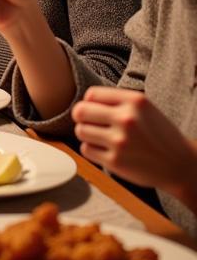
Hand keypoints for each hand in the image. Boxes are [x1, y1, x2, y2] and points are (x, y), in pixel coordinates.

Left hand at [72, 87, 196, 194]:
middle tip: (92, 124)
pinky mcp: (115, 161)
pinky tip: (107, 150)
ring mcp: (120, 141)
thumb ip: (116, 101)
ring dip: (87, 134)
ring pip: (80, 131)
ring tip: (102, 137)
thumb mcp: (144, 108)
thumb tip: (83, 102)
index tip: (97, 110)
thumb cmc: (158, 134)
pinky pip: (86, 149)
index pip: (91, 94)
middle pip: (79, 111)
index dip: (90, 103)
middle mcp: (127, 119)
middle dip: (82, 117)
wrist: (180, 165)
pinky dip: (92, 150)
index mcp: (134, 101)